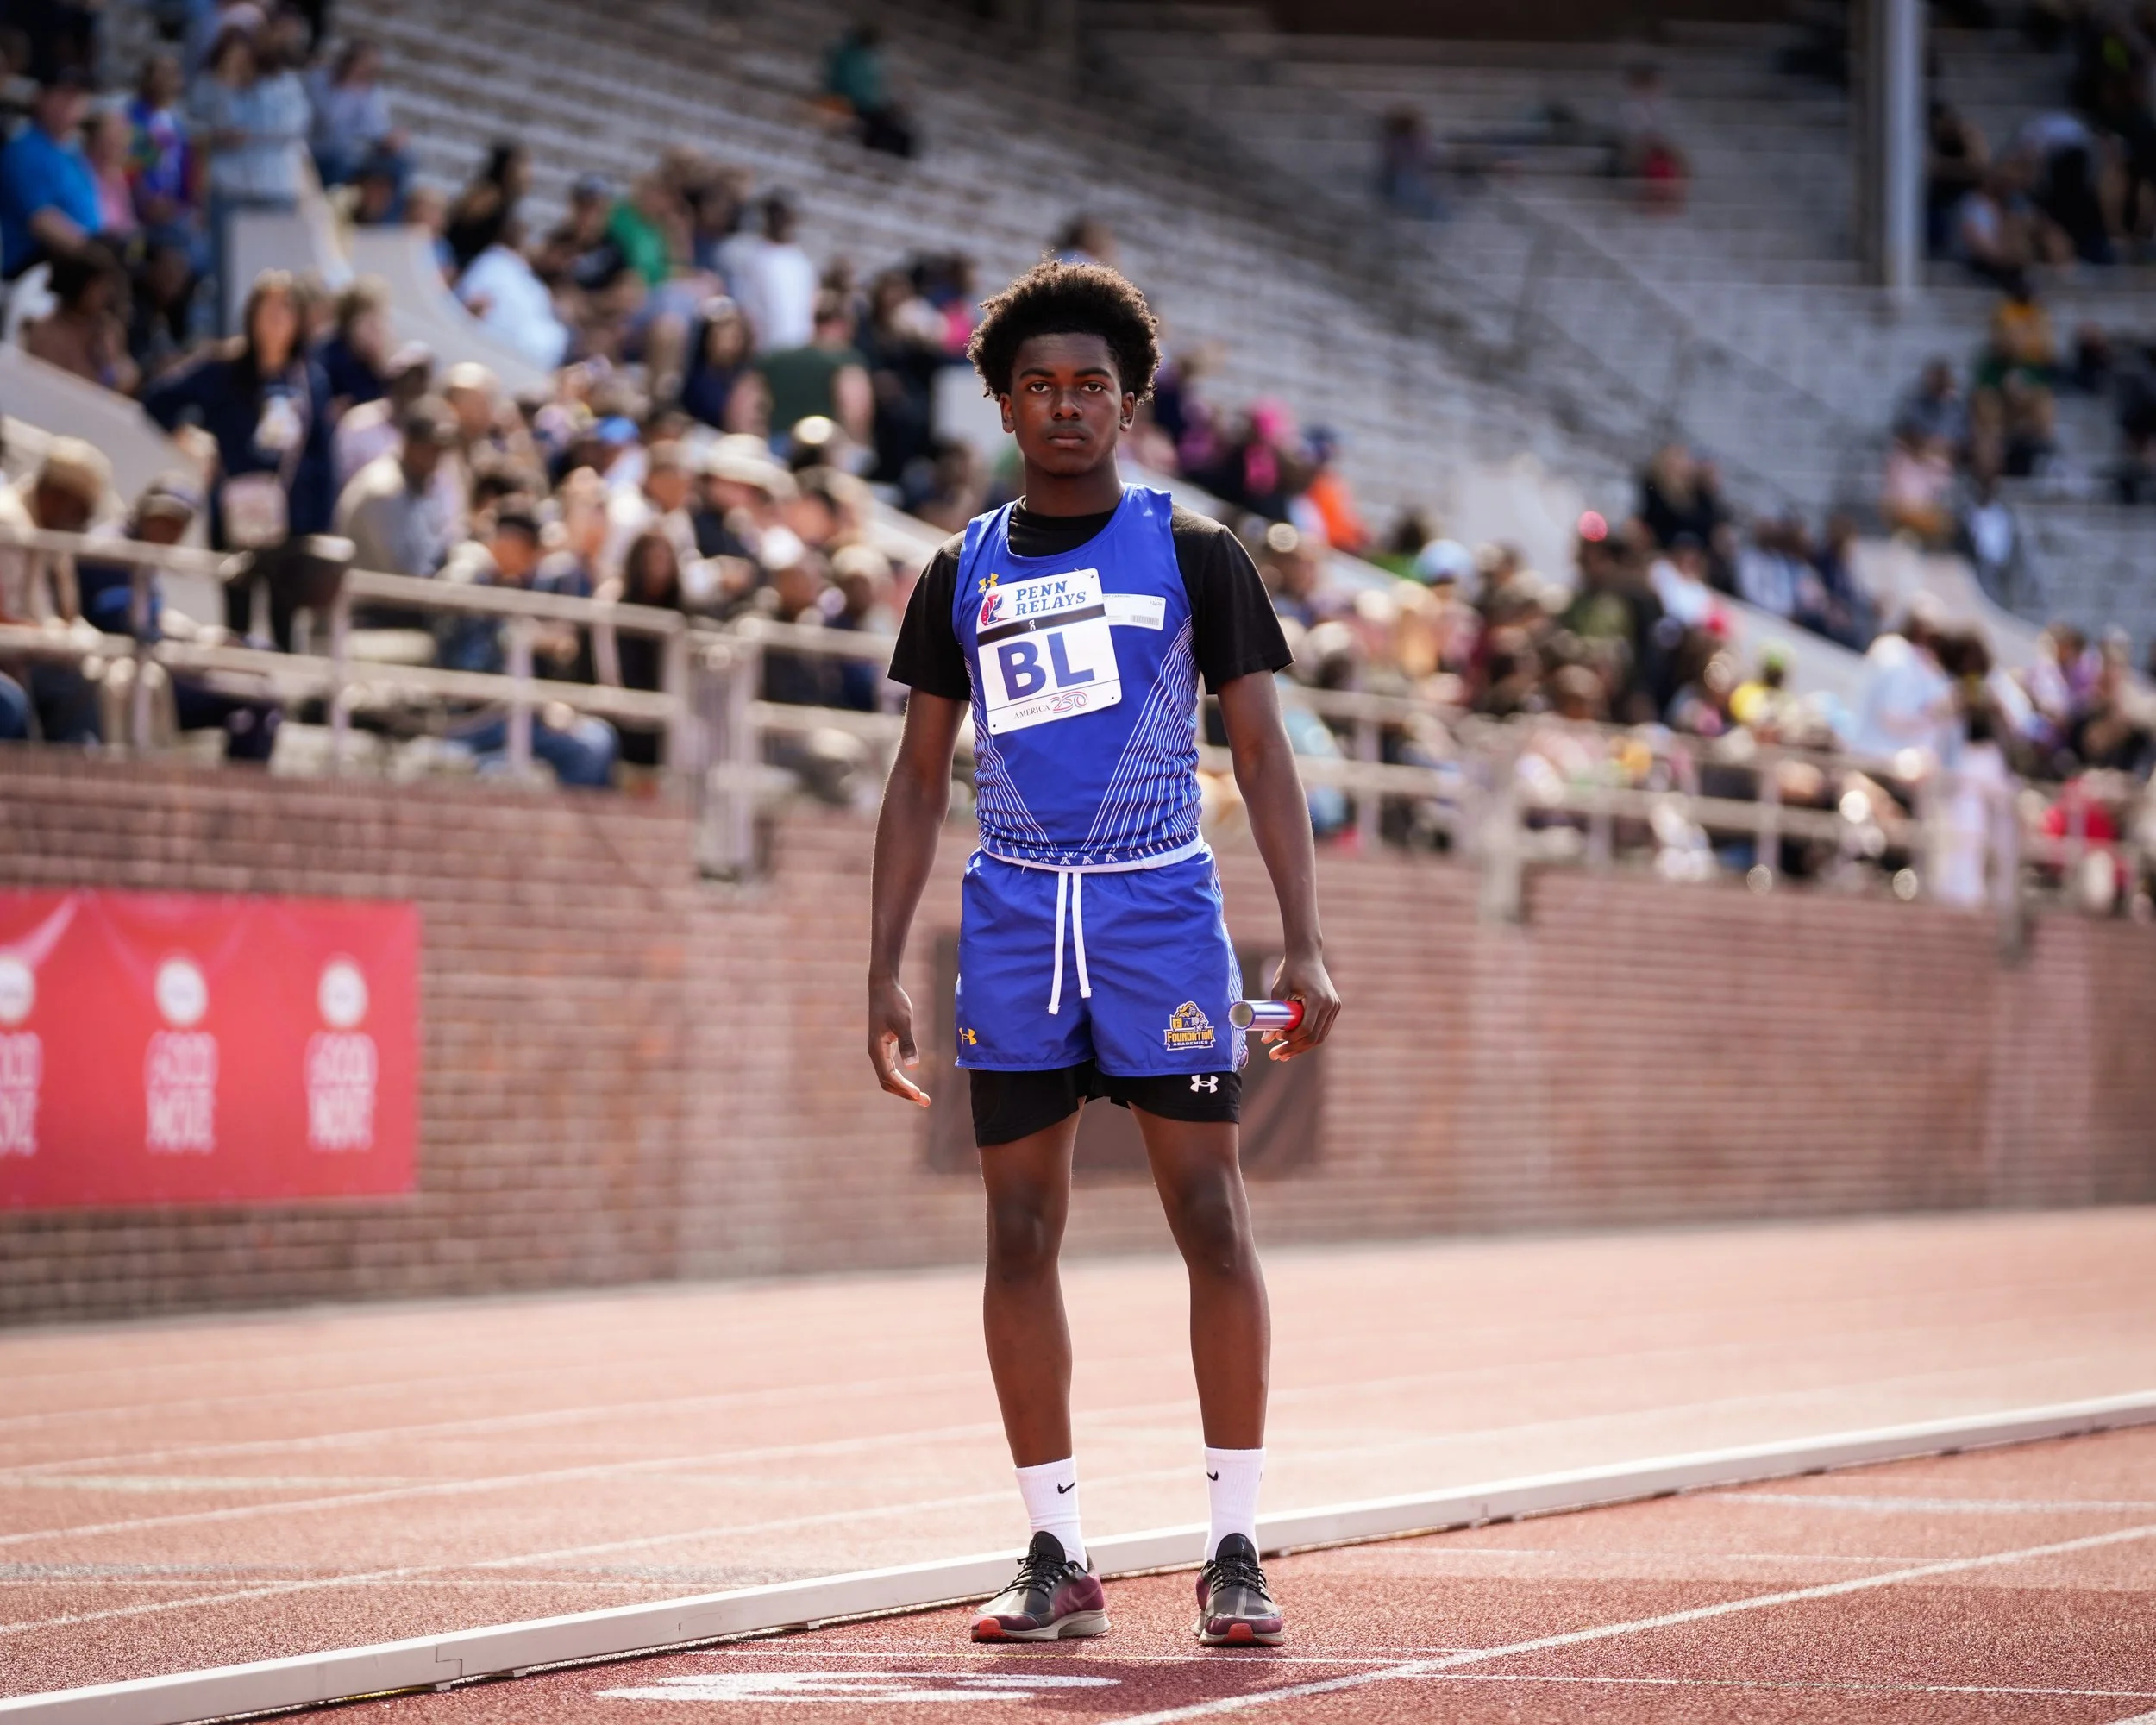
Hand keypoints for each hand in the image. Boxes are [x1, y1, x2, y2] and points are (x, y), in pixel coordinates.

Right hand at [867, 976, 929, 1105]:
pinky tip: (912, 1080)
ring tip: (921, 1097)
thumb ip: (907, 1044)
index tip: (919, 1095)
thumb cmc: (894, 1002)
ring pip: (888, 1077)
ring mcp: (879, 1050)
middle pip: (887, 1082)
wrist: (883, 986)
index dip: (904, 1088)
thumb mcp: (903, 1022)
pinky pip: (890, 1068)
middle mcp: (875, 1052)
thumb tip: (913, 1067)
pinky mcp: (884, 1045)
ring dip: (903, 1088)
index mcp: (877, 1049)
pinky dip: (901, 1078)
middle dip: (905, 1093)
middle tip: (925, 1101)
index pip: (889, 1077)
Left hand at [1263, 950, 1339, 1061]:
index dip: (1291, 1039)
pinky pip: (1322, 1029)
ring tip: (1283, 1055)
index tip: (1276, 1039)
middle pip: (1314, 1037)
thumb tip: (1265, 1040)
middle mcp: (1330, 1004)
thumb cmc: (1290, 969)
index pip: (1306, 1028)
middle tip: (1276, 1055)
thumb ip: (1273, 1013)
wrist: (1307, 953)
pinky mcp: (1334, 1007)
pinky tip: (1294, 1045)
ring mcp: (1334, 1006)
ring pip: (1320, 1036)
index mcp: (1317, 998)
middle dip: (1294, 1049)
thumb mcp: (1278, 989)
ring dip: (1302, 1047)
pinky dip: (1309, 1038)